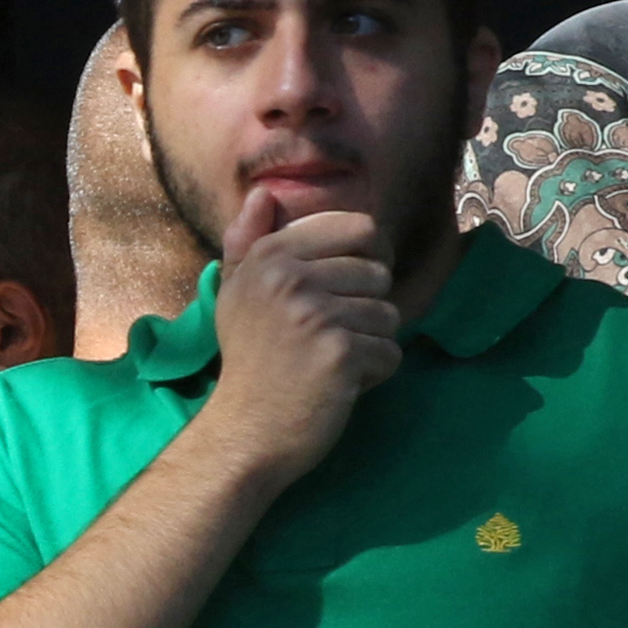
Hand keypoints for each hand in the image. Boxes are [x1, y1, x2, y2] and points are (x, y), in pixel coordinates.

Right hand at [198, 192, 403, 476]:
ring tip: (329, 364)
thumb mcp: (238, 295)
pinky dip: (373, 376)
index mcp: (271, 256)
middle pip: (378, 273)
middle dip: (366, 310)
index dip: (368, 258)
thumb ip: (249, 242)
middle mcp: (291, 277)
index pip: (358, 227)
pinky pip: (390, 353)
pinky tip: (338, 387)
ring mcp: (316, 314)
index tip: (346, 291)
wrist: (243, 434)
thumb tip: (264, 194)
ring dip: (369, 345)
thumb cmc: (248, 363)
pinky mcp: (339, 353)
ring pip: (389, 314)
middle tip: (327, 339)